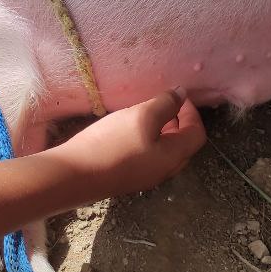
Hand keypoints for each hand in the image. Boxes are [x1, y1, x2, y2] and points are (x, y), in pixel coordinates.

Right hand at [55, 89, 205, 197]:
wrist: (74, 175)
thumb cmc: (113, 143)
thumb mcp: (141, 116)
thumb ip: (165, 104)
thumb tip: (182, 94)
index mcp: (173, 157)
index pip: (197, 135)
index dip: (192, 113)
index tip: (178, 96)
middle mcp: (163, 171)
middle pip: (182, 145)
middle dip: (179, 122)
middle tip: (165, 104)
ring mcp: (144, 177)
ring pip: (164, 151)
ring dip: (162, 131)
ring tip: (146, 113)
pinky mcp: (126, 177)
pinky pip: (147, 156)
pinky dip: (148, 140)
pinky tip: (128, 129)